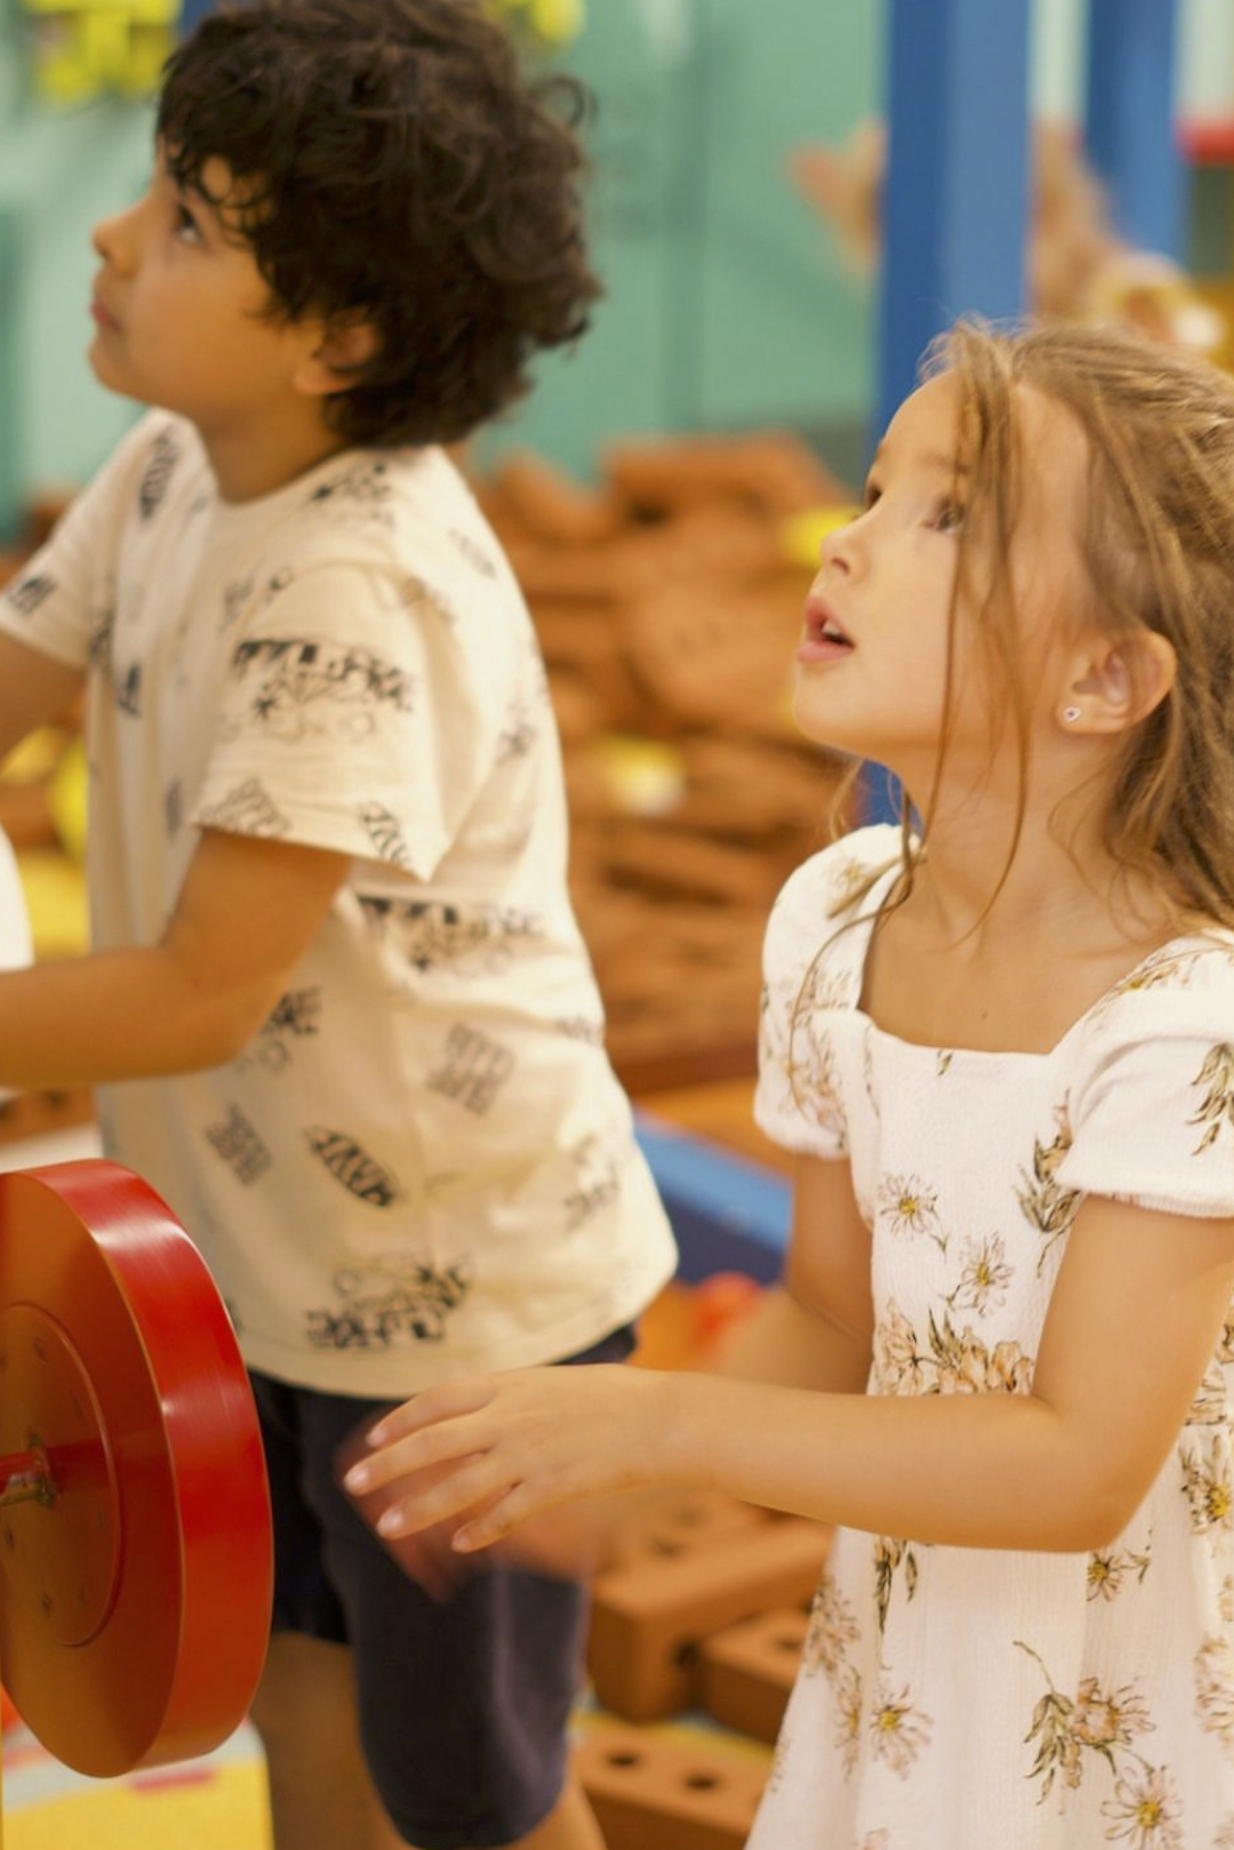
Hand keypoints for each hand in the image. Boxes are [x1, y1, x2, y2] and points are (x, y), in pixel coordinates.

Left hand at [340, 1362, 671, 1554]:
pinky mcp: (552, 1486)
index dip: (401, 1420)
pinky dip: (480, 1529)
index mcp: (510, 1384)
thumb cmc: (615, 1396)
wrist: (661, 1418)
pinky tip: (461, 1542)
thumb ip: (514, 1394)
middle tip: (352, 1484)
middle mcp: (510, 1416)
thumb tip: (481, 1404)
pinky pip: (505, 1513)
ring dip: (420, 1507)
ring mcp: (529, 1453)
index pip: (438, 1399)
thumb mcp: (555, 1381)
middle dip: (388, 1465)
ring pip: (460, 1483)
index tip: (373, 1440)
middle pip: (434, 1441)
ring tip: (388, 1527)